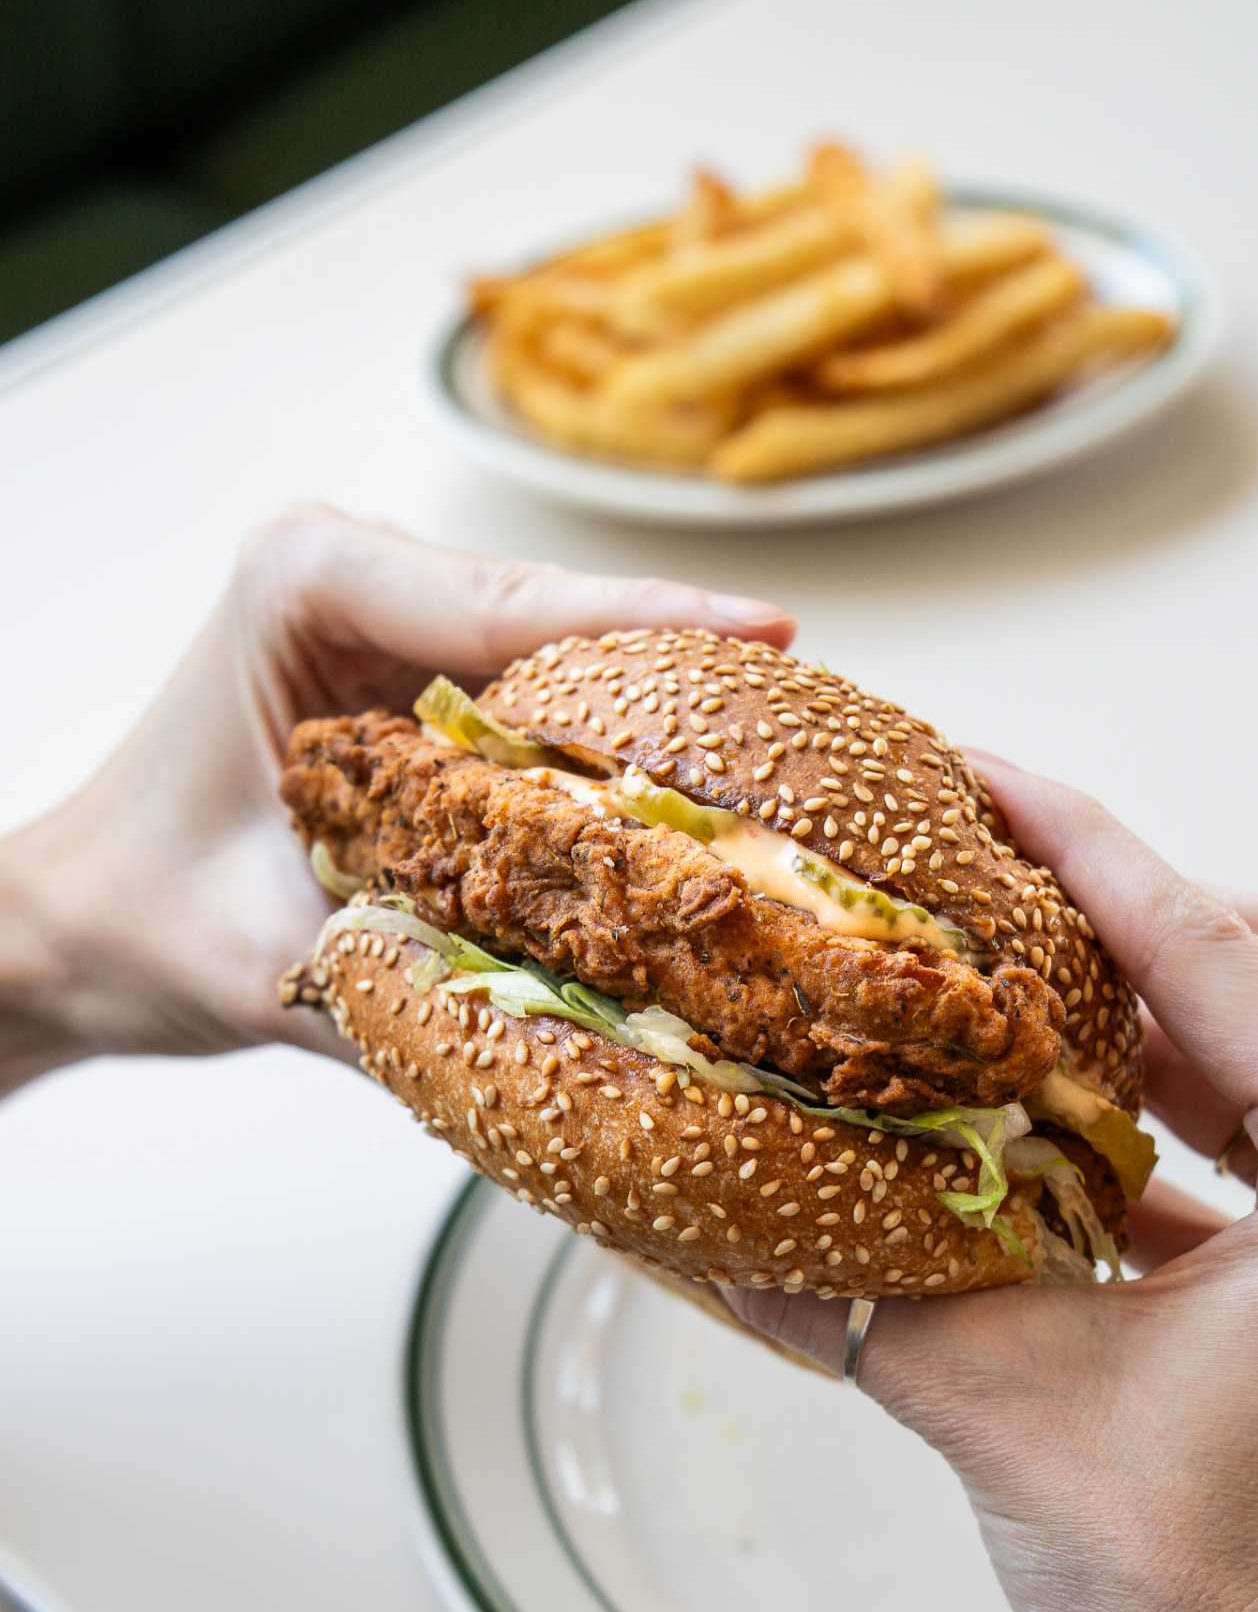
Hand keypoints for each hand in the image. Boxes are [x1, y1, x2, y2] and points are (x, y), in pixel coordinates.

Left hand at [0, 504, 792, 1096]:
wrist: (85, 926)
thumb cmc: (141, 917)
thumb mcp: (277, 957)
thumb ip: (430, 987)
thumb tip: (600, 1031)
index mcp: (306, 585)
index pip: (505, 603)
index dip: (646, 624)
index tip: (769, 637)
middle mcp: (359, 579)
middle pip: (563, 617)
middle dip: (685, 673)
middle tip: (817, 724)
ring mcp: (398, 625)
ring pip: (567, 657)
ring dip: (663, 717)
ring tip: (785, 762)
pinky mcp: (426, 682)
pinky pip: (545, 705)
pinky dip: (615, 758)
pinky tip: (693, 803)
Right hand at [722, 755, 1257, 1611]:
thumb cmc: (1193, 1580)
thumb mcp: (994, 1384)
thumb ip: (852, 1275)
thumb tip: (712, 1208)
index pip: (1197, 935)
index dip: (1072, 837)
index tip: (978, 768)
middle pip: (1250, 955)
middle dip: (1107, 907)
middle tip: (977, 869)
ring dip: (1135, 1006)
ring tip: (1007, 982)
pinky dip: (1165, 1103)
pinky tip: (1063, 1117)